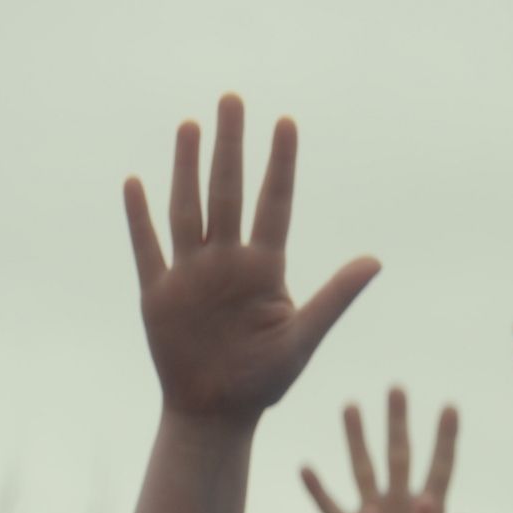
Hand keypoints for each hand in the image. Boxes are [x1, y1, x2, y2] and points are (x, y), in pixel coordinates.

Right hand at [125, 95, 379, 424]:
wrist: (216, 413)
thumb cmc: (264, 379)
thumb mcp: (304, 336)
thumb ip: (336, 297)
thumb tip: (376, 260)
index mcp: (265, 268)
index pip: (275, 203)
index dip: (281, 164)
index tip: (286, 122)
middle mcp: (226, 262)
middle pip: (228, 192)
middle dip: (230, 146)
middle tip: (232, 98)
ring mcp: (190, 274)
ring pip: (188, 209)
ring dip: (187, 168)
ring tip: (191, 124)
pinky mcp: (158, 294)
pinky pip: (147, 248)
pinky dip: (139, 218)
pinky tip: (135, 181)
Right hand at [301, 388, 468, 512]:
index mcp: (429, 512)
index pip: (441, 467)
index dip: (446, 439)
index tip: (451, 407)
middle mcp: (400, 505)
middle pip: (399, 456)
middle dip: (398, 423)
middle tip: (397, 388)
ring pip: (363, 469)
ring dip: (357, 439)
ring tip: (351, 406)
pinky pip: (330, 507)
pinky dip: (318, 490)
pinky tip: (305, 467)